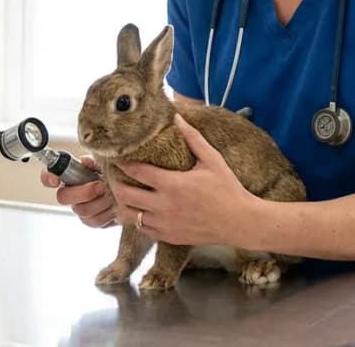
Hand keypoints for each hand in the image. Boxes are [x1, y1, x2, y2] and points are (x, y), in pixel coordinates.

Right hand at [40, 155, 115, 227]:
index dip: (48, 178)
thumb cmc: (113, 173)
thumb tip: (84, 161)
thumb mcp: (104, 163)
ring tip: (112, 193)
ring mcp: (81, 208)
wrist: (130, 190)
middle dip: (83, 192)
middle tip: (100, 186)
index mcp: (70, 176)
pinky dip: (107, 212)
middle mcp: (71, 194)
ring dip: (99, 201)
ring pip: (81, 210)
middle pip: (63, 197)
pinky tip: (115, 204)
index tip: (55, 180)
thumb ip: (93, 161)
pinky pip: (94, 220)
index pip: (48, 176)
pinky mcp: (92, 221)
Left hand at [112, 113, 256, 245]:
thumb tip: (177, 117)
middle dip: (115, 183)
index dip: (123, 164)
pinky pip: (142, 230)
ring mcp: (165, 224)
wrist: (240, 222)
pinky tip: (138, 210)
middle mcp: (164, 205)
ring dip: (123, 203)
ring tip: (123, 193)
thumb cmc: (228, 188)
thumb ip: (193, 138)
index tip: (117, 158)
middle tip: (114, 176)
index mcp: (173, 184)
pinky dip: (136, 220)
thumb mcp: (212, 159)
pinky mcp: (168, 237)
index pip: (137, 171)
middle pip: (125, 195)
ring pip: (129, 215)